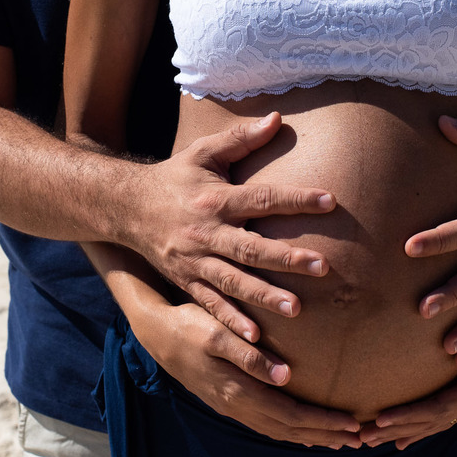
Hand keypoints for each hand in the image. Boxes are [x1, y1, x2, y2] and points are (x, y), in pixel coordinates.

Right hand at [123, 112, 335, 342]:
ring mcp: (195, 261)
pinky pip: (211, 305)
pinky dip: (231, 321)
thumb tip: (277, 118)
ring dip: (264, 296)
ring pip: (233, 282)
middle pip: (250, 247)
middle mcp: (206, 232)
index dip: (296, 199)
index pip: (262, 198)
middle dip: (286, 258)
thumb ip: (240, 138)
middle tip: (322, 266)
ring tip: (297, 310)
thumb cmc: (174, 176)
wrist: (126, 207)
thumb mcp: (203, 152)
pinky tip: (254, 338)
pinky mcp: (187, 281)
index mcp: (215, 199)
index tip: (330, 201)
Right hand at [135, 299, 362, 447]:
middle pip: (289, 429)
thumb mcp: (217, 334)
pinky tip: (303, 431)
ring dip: (310, 437)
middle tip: (360, 439)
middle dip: (326, 435)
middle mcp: (237, 406)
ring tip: (339, 439)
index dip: (323, 422)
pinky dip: (290, 431)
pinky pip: (265, 425)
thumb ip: (249, 356)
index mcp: (238, 391)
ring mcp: (231, 407)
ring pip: (278, 431)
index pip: (291, 415)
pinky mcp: (228, 402)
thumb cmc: (190, 325)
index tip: (353, 423)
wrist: (158, 333)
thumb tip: (285, 376)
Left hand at [361, 302, 456, 448]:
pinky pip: (438, 415)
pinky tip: (396, 435)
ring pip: (433, 422)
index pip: (441, 408)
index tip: (380, 420)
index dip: (410, 415)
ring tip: (367, 439)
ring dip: (400, 432)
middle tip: (360, 437)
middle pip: (431, 421)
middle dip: (396, 430)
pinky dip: (416, 426)